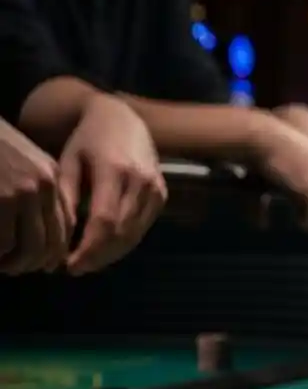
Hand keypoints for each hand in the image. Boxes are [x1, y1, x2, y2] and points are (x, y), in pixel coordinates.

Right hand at [0, 119, 71, 274]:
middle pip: (53, 242)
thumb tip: (43, 233)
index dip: (56, 251)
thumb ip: (35, 190)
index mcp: (51, 175)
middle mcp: (45, 185)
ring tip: (2, 265)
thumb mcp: (19, 160)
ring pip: (31, 249)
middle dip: (36, 264)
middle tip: (15, 269)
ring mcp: (23, 192)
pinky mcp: (1, 199)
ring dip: (16, 265)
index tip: (44, 264)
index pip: (66, 226)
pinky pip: (5, 244)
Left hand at [59, 95, 166, 274]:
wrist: (123, 119)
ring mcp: (155, 189)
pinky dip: (125, 243)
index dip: (88, 248)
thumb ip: (67, 198)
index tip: (69, 264)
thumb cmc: (89, 140)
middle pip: (122, 232)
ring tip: (90, 263)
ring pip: (135, 234)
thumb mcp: (69, 162)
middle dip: (99, 256)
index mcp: (114, 170)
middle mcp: (140, 181)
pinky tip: (108, 249)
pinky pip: (143, 228)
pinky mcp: (162, 195)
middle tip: (77, 269)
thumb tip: (64, 236)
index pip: (104, 221)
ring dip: (112, 254)